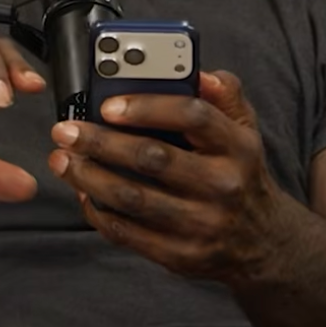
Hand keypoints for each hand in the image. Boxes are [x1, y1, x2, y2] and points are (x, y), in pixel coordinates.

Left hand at [47, 70, 301, 280]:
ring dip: (88, 177)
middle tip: (65, 131)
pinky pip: (128, 233)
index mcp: (238, 146)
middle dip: (100, 142)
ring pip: (133, 198)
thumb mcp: (245, 130)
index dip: (146, 107)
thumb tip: (199, 71)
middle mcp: (223, 185)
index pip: (192, 115)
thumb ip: (224, 94)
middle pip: (152, 158)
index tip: (107, 105)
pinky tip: (83, 194)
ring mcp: (202, 224)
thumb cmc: (241, 174)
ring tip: (63, 160)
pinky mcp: (181, 255)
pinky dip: (98, 212)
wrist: (262, 244)